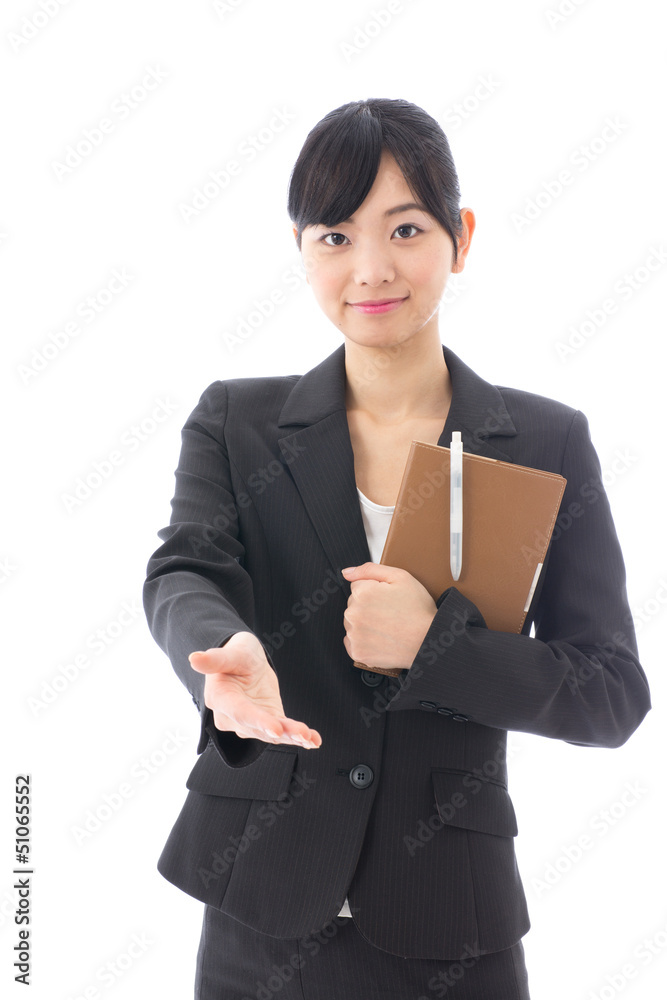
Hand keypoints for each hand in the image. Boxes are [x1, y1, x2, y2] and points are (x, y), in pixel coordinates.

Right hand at [189, 632, 321, 748]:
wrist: (243, 661)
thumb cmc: (235, 654)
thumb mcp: (230, 652)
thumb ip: (215, 659)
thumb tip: (193, 658)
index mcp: (221, 698)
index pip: (240, 712)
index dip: (257, 721)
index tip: (275, 728)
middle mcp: (233, 716)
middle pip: (258, 727)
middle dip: (281, 732)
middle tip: (303, 734)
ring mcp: (250, 722)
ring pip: (272, 733)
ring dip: (292, 736)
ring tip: (311, 738)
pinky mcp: (267, 721)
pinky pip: (282, 731)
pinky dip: (298, 736)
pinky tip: (314, 740)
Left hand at [341, 563, 436, 669]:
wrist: (429, 641)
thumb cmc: (418, 609)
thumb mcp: (400, 577)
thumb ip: (369, 569)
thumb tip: (346, 572)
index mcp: (362, 592)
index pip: (357, 586)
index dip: (375, 590)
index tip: (389, 599)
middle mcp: (353, 614)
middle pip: (353, 604)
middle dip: (368, 606)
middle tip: (391, 614)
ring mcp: (354, 635)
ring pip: (352, 623)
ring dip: (364, 624)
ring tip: (387, 627)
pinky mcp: (358, 653)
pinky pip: (353, 643)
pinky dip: (364, 642)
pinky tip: (381, 640)